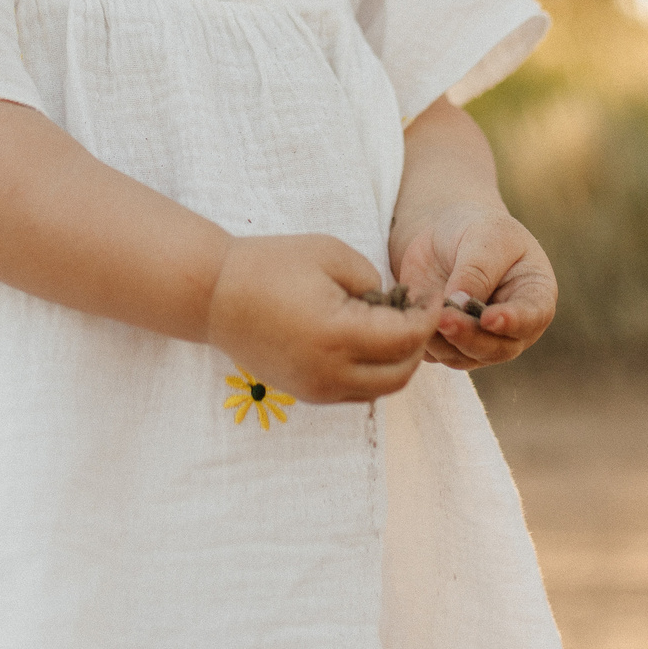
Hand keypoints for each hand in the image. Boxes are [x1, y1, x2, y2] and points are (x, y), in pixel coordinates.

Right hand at [204, 234, 439, 404]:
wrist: (214, 295)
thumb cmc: (271, 265)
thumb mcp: (332, 255)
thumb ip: (373, 282)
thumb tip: (394, 306)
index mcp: (338, 335)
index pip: (406, 338)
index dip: (427, 316)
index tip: (433, 295)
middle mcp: (330, 373)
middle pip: (402, 373)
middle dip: (419, 343)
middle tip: (418, 312)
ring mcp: (316, 389)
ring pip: (381, 389)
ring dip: (398, 362)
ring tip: (394, 326)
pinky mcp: (306, 393)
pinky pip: (356, 393)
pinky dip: (374, 373)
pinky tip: (368, 341)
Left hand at [391, 201, 557, 369]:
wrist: (447, 237)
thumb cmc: (479, 230)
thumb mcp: (485, 237)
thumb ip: (477, 271)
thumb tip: (460, 304)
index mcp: (536, 295)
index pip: (534, 316)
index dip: (514, 322)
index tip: (489, 318)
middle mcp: (514, 328)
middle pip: (498, 347)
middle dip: (470, 335)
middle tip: (446, 319)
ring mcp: (483, 341)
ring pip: (465, 356)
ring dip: (444, 340)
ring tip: (427, 313)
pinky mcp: (450, 345)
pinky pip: (436, 354)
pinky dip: (425, 340)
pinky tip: (413, 316)